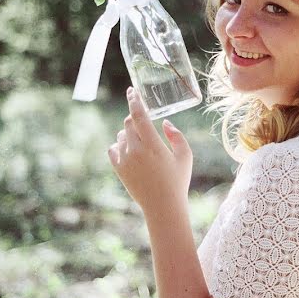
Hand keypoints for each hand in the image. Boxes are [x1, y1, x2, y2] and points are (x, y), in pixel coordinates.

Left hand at [107, 86, 192, 213]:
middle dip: (135, 118)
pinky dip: (119, 145)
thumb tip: (163, 123)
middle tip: (143, 122)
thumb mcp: (185, 156)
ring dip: (129, 133)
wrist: (162, 206)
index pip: (139, 115)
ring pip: (121, 135)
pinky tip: (129, 150)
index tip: (132, 91)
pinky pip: (113, 148)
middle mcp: (136, 150)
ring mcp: (125, 160)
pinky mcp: (118, 169)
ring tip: (142, 143)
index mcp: (153, 144)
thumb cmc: (177, 181)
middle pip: (129, 122)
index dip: (134, 100)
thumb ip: (176, 136)